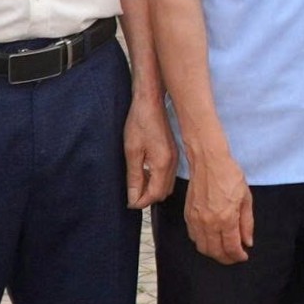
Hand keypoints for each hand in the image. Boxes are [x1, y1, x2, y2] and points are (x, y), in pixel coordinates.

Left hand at [125, 91, 175, 208]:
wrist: (151, 101)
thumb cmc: (140, 122)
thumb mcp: (132, 151)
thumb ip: (134, 177)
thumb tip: (133, 198)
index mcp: (162, 164)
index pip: (154, 195)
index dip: (141, 202)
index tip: (128, 202)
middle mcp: (172, 163)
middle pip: (162, 193)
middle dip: (147, 197)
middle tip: (131, 193)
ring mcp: (174, 158)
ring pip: (166, 185)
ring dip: (152, 189)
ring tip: (137, 183)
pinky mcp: (173, 153)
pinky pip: (167, 175)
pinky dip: (157, 179)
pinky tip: (145, 171)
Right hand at [185, 153, 253, 264]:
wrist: (208, 161)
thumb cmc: (229, 175)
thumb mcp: (246, 198)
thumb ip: (247, 223)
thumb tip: (248, 242)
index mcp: (226, 219)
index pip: (231, 247)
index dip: (238, 256)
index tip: (243, 256)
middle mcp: (209, 223)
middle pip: (216, 252)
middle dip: (226, 258)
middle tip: (234, 256)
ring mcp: (197, 220)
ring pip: (203, 248)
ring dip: (214, 253)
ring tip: (223, 250)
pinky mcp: (188, 216)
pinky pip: (194, 237)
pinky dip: (202, 243)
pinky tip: (211, 240)